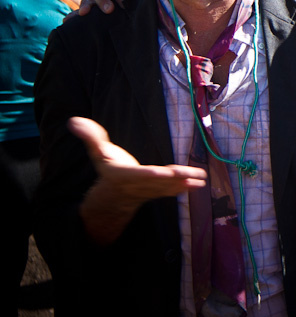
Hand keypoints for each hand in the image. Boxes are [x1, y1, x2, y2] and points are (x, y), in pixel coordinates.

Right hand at [71, 116, 205, 208]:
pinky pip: (172, 191)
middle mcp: (139, 185)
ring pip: (168, 187)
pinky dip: (186, 188)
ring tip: (200, 178)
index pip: (137, 174)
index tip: (161, 172)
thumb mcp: (98, 153)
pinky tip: (199, 184)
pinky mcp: (158, 192)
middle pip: (158, 181)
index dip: (149, 174)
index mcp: (124, 175)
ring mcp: (150, 191)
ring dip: (185, 183)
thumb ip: (90, 137)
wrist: (113, 195)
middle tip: (190, 174)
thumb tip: (73, 121)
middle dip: (174, 178)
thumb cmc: (108, 168)